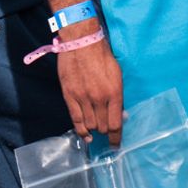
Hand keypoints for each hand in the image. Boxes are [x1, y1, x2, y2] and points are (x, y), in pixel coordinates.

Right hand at [57, 31, 123, 146]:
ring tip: (94, 133)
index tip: (115, 145)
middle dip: (104, 132)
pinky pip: (76, 119)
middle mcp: (99, 98)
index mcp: (114, 92)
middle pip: (102, 126)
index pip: (115, 123)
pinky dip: (80, 130)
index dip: (115, 137)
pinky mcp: (70, 97)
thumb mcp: (116, 74)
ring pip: (89, 125)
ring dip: (93, 131)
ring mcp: (83, 98)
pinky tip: (84, 135)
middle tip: (105, 133)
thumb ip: (116, 95)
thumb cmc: (101, 55)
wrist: (81, 43)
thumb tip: (118, 113)